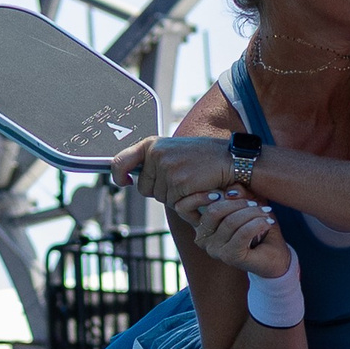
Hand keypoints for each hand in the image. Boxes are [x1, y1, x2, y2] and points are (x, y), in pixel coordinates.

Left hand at [118, 134, 238, 204]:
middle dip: (160, 190)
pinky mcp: (179, 184)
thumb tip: (132, 176)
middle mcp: (156, 155)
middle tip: (181, 178)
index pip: (121, 161)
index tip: (123, 182)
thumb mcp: (174, 149)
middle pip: (144, 188)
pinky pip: (175, 204)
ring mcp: (167, 170)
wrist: (231, 159)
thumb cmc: (205, 157)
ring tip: (192, 182)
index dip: (118, 175)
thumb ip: (155, 159)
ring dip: (175, 197)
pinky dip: (187, 202)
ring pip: (161, 198)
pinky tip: (198, 189)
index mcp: (152, 145)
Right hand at [177, 189, 292, 277]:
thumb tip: (231, 191)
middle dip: (239, 203)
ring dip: (253, 213)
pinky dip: (258, 224)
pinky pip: (243, 232)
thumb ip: (237, 194)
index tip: (230, 191)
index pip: (187, 206)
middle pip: (214, 210)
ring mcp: (215, 250)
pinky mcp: (230, 257)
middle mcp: (203, 239)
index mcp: (202, 226)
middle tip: (257, 204)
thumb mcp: (247, 204)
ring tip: (266, 214)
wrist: (276, 256)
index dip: (202, 194)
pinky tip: (268, 223)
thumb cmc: (260, 228)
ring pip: (231, 221)